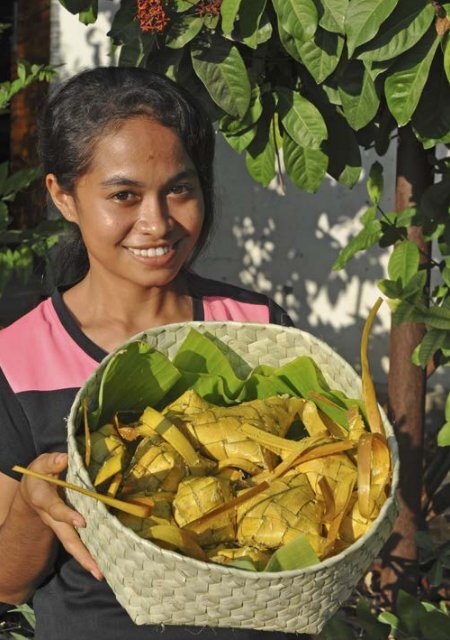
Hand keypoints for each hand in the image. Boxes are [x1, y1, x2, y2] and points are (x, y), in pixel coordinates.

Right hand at [19, 452, 102, 580]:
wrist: (31, 491)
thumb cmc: (40, 474)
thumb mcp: (42, 463)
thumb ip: (52, 461)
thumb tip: (64, 459)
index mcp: (44, 500)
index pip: (56, 509)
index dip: (67, 515)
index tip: (81, 522)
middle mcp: (52, 518)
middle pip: (66, 537)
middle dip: (80, 552)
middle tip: (95, 568)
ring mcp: (60, 526)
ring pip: (72, 544)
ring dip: (86, 559)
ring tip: (101, 573)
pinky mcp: (67, 528)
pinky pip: (77, 541)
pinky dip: (88, 553)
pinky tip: (102, 563)